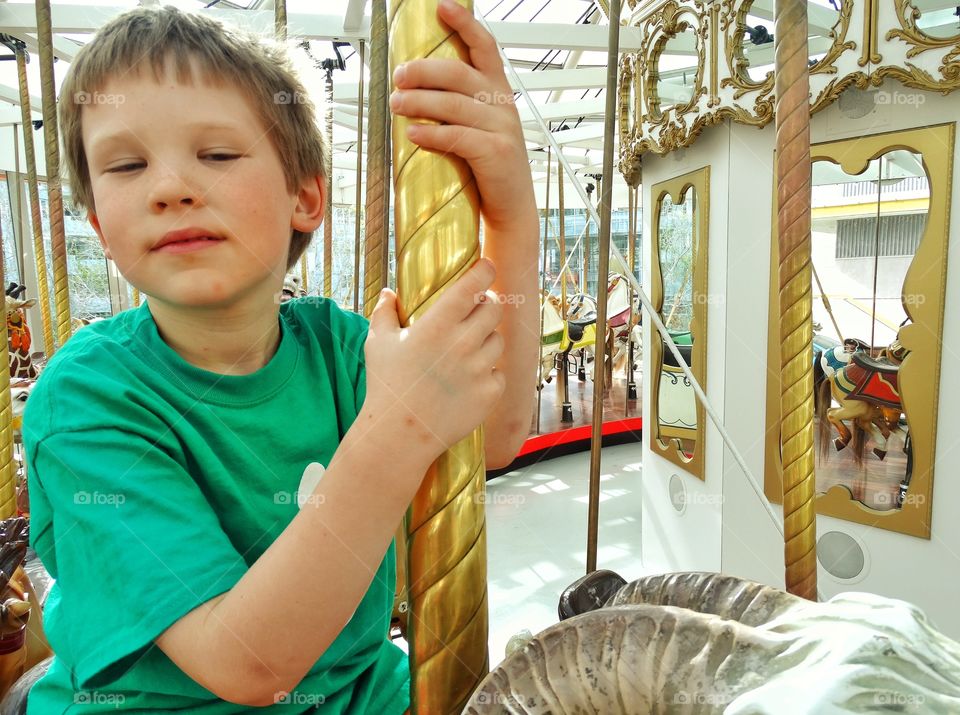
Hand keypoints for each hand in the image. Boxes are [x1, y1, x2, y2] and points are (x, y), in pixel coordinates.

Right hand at [360, 259, 505, 465]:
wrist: (399, 434)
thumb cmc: (386, 386)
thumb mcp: (378, 345)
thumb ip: (384, 314)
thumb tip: (388, 292)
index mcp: (437, 325)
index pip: (473, 286)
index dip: (484, 271)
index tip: (487, 267)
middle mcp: (463, 343)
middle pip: (495, 307)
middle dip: (489, 304)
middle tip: (480, 308)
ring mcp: (479, 369)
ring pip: (498, 340)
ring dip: (487, 340)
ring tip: (469, 349)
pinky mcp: (489, 393)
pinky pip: (499, 373)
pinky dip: (488, 373)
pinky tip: (470, 379)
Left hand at [389, 0, 535, 232]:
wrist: (511, 209)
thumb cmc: (486, 168)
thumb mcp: (477, 129)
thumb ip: (456, 106)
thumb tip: (412, 90)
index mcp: (498, 92)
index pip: (484, 47)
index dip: (465, 24)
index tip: (442, 7)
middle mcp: (502, 105)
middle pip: (459, 74)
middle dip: (423, 71)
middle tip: (397, 76)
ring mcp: (502, 129)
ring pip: (454, 105)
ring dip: (419, 102)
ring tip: (396, 104)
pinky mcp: (496, 154)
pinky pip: (457, 137)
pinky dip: (431, 134)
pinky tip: (412, 134)